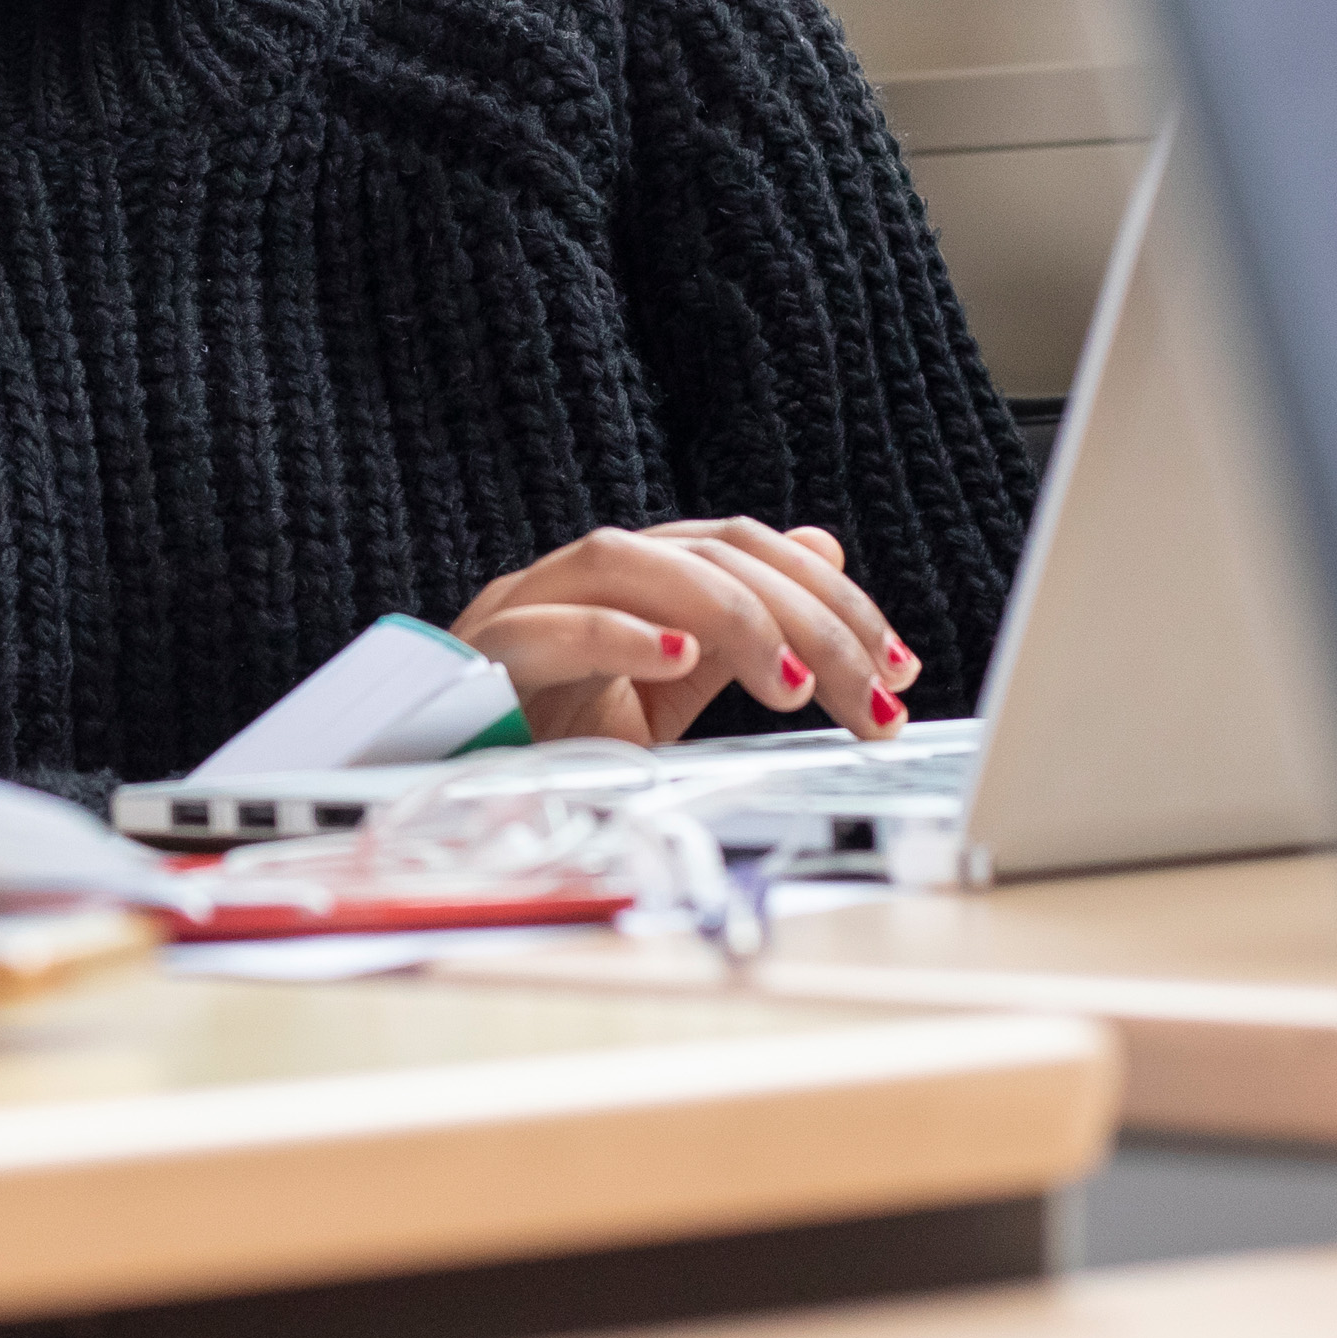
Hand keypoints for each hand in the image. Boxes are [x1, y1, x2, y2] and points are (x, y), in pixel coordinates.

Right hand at [452, 520, 923, 749]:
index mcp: (633, 580)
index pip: (747, 549)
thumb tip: (821, 545)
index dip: (833, 599)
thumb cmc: (548, 745)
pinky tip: (679, 659)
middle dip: (809, 620)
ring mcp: (525, 604)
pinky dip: (617, 635)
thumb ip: (737, 631)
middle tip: (870, 699)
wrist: (439, 792)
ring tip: (794, 685)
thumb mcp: (667, 698)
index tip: (898, 671)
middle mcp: (582, 575)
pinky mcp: (481, 655)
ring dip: (730, 617)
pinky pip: (546, 627)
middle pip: (708, 551)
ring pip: (630, 562)